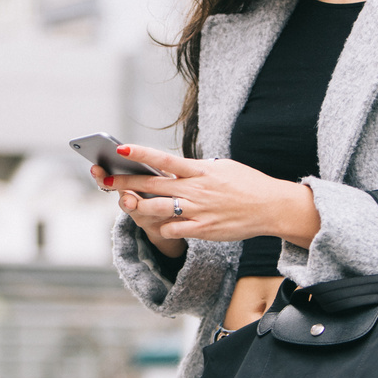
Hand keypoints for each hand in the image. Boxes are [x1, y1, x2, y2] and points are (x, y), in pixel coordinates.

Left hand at [90, 144, 320, 249]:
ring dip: (136, 205)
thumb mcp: (222, 167)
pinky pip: (173, 229)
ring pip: (157, 209)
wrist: (271, 207)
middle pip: (153, 184)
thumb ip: (197, 168)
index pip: (164, 159)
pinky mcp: (202, 230)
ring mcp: (197, 211)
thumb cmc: (247, 184)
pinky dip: (161, 226)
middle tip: (105, 178)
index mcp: (199, 171)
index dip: (140, 153)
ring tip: (123, 201)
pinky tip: (156, 223)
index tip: (120, 148)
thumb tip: (177, 166)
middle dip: (126, 181)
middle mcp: (195, 190)